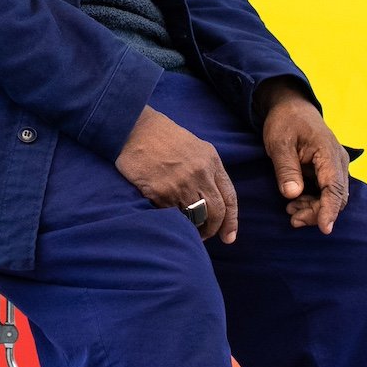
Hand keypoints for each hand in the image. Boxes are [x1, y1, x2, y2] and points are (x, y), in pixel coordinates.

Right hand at [115, 105, 238, 243]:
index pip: (229, 197)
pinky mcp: (161, 192)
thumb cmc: (164, 137)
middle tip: (205, 236)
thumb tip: (213, 201)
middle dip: (212, 229)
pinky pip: (172, 215)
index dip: (231, 221)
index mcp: (211, 161)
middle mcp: (200, 173)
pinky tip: (168, 216)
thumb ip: (207, 170)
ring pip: (194, 217)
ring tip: (186, 228)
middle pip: (215, 212)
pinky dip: (172, 220)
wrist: (135, 129)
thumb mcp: (195, 147)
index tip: (228, 237)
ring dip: (192, 228)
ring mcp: (180, 184)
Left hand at [258, 82, 349, 234]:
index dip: (329, 210)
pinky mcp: (328, 170)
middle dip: (317, 213)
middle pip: (337, 197)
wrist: (291, 106)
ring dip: (314, 209)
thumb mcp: (279, 142)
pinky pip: (326, 192)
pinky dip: (313, 202)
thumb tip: (293, 194)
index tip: (325, 229)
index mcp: (328, 152)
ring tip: (291, 212)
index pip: (334, 187)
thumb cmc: (285, 121)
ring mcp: (335, 166)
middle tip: (293, 218)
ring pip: (333, 197)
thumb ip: (286, 168)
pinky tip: (295, 204)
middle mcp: (337, 161)